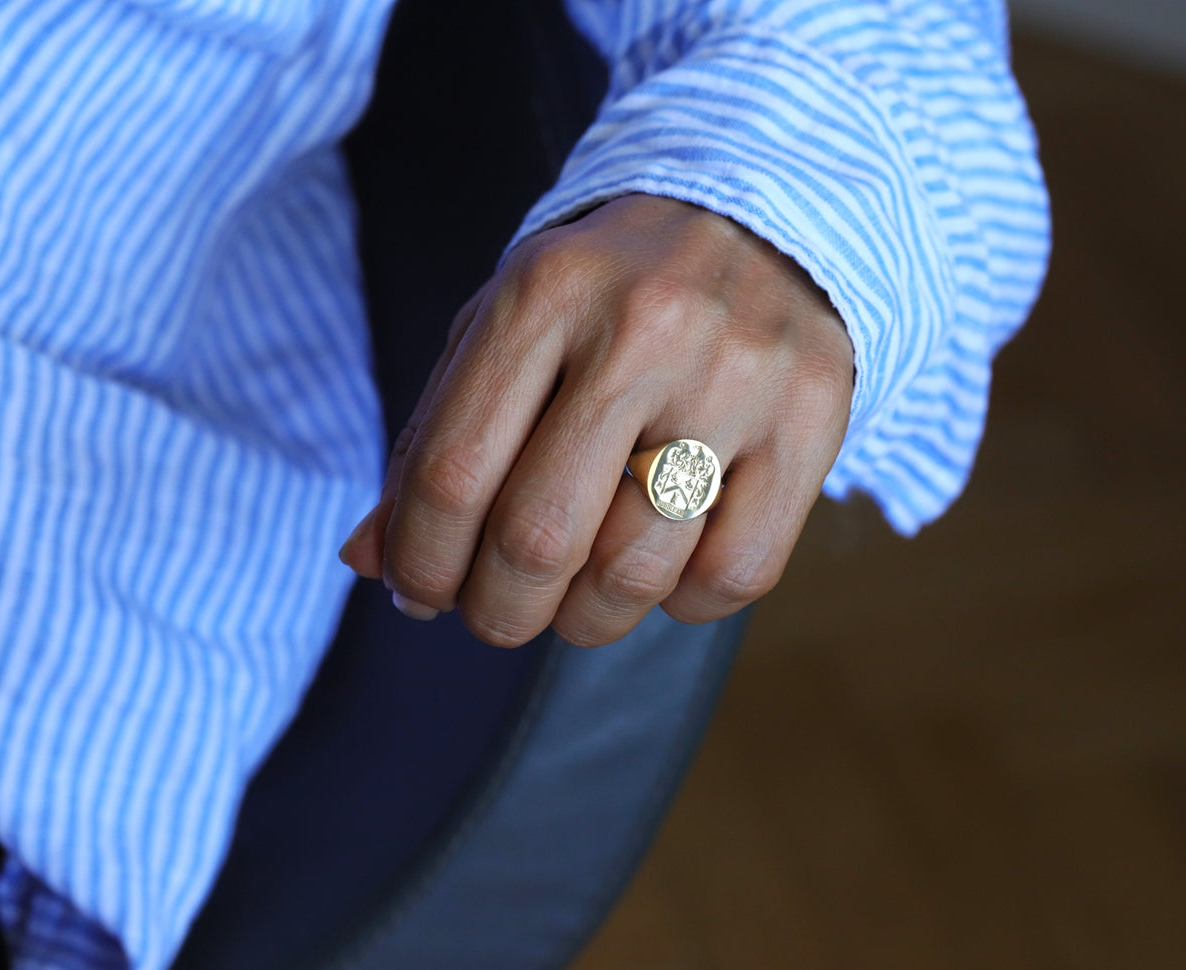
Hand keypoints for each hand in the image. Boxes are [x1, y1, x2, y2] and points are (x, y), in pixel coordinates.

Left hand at [339, 194, 853, 646]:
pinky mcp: (814, 420)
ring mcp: (739, 377)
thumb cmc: (610, 292)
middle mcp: (646, 329)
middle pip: (539, 537)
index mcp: (545, 292)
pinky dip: (682, 605)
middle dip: (497, 612)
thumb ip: (435, 437)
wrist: (762, 215)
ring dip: (585, 620)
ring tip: (575, 599)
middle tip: (495, 614)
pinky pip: (735, 576)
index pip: (451, 475)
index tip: (420, 592)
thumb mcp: (508, 328)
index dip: (421, 564)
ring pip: (636, 572)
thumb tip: (372, 563)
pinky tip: (665, 569)